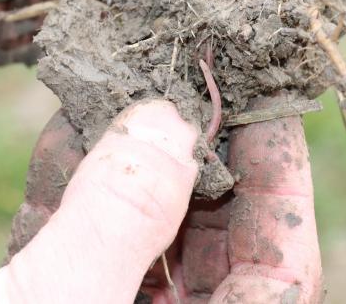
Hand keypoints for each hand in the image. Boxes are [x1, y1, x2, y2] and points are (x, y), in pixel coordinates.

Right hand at [0, 101, 321, 302]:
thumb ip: (120, 217)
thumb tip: (169, 118)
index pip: (282, 270)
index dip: (280, 180)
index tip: (267, 99)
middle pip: (213, 246)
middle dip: (195, 156)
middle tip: (185, 75)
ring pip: (144, 237)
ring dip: (128, 162)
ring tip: (119, 89)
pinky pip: (83, 246)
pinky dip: (74, 191)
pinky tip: (63, 135)